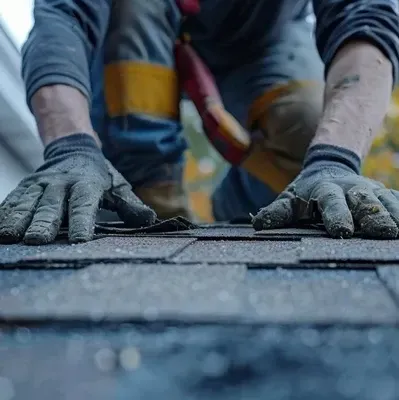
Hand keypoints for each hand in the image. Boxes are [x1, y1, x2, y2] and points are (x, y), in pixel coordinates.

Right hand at [0, 134, 156, 243]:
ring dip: (17, 218)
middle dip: (43, 223)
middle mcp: (61, 184)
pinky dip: (5, 212)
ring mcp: (41, 184)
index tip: (79, 239)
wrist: (74, 149)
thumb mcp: (119, 187)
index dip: (82, 221)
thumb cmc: (100, 176)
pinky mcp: (26, 186)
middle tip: (37, 240)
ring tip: (8, 236)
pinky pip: (13, 199)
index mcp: (87, 185)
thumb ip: (131, 205)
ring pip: (27, 202)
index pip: (84, 205)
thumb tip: (150, 219)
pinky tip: (0, 229)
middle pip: (51, 205)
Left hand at [252, 144, 398, 238]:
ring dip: (394, 214)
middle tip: (383, 232)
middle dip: (373, 216)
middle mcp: (350, 190)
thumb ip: (276, 213)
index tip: (342, 232)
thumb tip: (258, 225)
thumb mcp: (290, 200)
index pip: (330, 203)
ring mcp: (369, 190)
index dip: (336, 216)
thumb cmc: (305, 193)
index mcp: (324, 191)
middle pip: (362, 201)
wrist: (328, 167)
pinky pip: (397, 200)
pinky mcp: (383, 194)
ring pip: (384, 200)